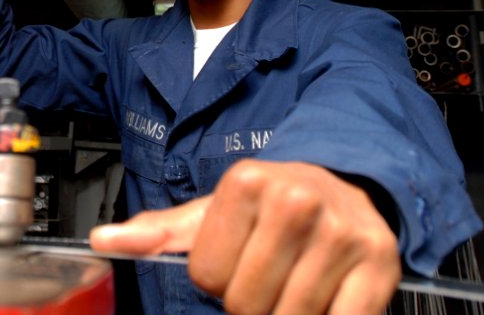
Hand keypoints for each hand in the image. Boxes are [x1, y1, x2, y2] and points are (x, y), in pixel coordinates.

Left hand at [90, 160, 400, 314]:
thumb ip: (159, 232)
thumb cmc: (270, 206)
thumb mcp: (212, 211)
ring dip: (284, 314)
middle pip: (245, 304)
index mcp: (246, 183)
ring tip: (292, 282)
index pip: (206, 275)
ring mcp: (341, 233)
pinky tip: (321, 299)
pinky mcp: (379, 265)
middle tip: (266, 274)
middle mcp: (296, 201)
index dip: (216, 278)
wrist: (344, 185)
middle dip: (248, 301)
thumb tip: (103, 240)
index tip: (236, 258)